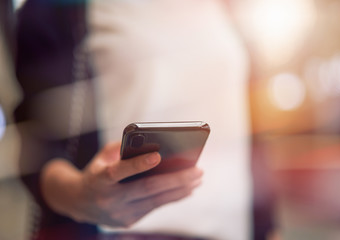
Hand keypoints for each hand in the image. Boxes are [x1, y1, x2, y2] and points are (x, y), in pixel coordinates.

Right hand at [41, 142, 202, 226]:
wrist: (78, 204)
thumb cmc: (96, 172)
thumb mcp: (102, 157)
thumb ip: (123, 148)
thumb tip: (154, 144)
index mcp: (97, 180)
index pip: (118, 172)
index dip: (137, 164)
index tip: (158, 155)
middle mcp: (108, 199)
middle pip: (147, 189)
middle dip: (175, 179)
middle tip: (197, 169)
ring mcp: (119, 214)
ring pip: (155, 201)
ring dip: (180, 189)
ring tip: (198, 178)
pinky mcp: (128, 221)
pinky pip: (155, 207)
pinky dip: (173, 197)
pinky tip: (187, 189)